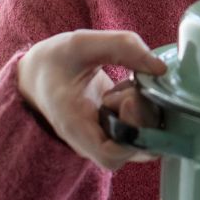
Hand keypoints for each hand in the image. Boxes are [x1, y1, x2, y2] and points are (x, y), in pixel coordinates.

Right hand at [15, 30, 167, 171]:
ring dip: (147, 113)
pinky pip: (141, 130)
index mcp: (75, 127)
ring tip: (130, 87)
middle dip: (145, 118)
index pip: (111, 155)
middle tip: (132, 88)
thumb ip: (122, 47)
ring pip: (142, 141)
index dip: (131, 133)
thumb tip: (161, 68)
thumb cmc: (54, 60)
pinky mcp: (114, 130)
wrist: (38, 74)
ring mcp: (104, 138)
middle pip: (134, 150)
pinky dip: (146, 109)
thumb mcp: (81, 43)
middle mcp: (91, 142)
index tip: (128, 99)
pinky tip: (131, 89)